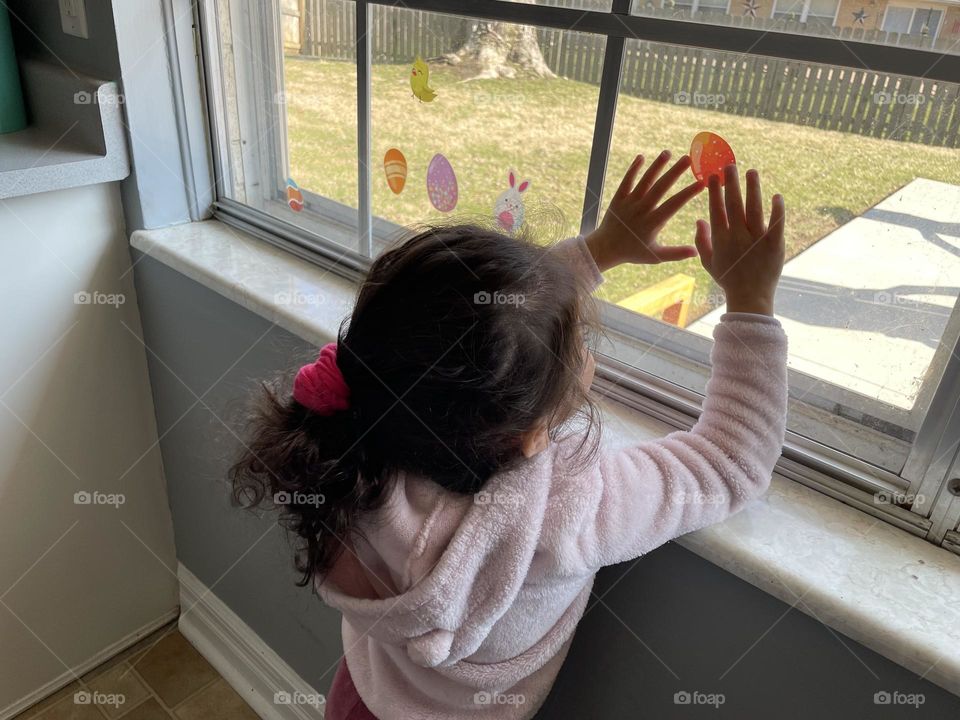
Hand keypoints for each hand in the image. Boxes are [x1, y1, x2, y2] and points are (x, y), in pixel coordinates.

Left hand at [585, 151, 703, 271]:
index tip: (702, 183)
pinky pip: (626, 181)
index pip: (673, 205)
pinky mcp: (618, 198)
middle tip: (689, 159)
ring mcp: (628, 203)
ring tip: (667, 152)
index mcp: (652, 223)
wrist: (605, 249)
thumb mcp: (655, 256)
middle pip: (660, 188)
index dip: (688, 193)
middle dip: (675, 172)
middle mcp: (641, 210)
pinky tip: (641, 157)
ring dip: (656, 166)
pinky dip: (633, 169)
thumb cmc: (633, 252)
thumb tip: (696, 252)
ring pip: (644, 181)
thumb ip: (676, 253)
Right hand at [695, 165, 784, 315]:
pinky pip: (776, 222)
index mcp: (720, 239)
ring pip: (754, 208)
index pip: (716, 209)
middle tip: (730, 166)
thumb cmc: (727, 279)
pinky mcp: (774, 244)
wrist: (750, 297)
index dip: (715, 191)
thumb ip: (701, 241)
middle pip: (734, 204)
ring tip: (751, 172)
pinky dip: (777, 209)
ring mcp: (756, 239)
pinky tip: (776, 196)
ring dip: (753, 189)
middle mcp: (737, 236)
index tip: (714, 175)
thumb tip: (699, 220)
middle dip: (731, 183)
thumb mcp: (708, 262)